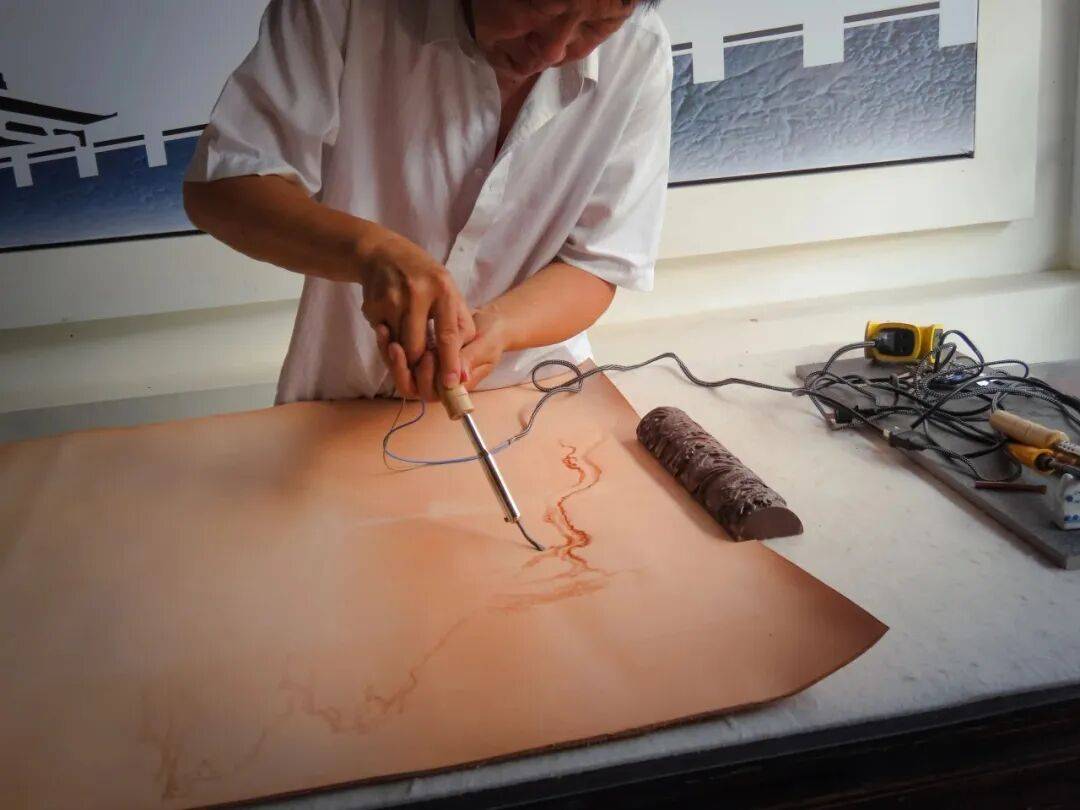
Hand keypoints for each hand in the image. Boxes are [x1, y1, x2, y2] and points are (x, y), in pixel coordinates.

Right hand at [359, 232, 474, 386]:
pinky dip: (387, 334)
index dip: (450, 362)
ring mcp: (391, 299)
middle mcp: (417, 293)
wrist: (382, 253)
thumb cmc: (423, 276)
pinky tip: (390, 315)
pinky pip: (382, 336)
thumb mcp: (449, 291)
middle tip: (422, 365)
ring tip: (405, 335)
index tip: (452, 383)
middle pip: (417, 348)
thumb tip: (464, 368)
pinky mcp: (372, 305)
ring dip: (402, 351)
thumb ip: (460, 326)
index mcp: (443, 289)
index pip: (448, 334)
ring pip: (397, 347)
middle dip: (419, 364)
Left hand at [375, 308, 509, 400]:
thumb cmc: (492, 337)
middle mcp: (438, 381)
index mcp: (455, 386)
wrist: (488, 323)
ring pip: (401, 373)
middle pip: (411, 387)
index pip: (433, 392)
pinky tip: (384, 328)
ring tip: (387, 335)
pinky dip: (388, 344)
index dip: (424, 379)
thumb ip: (470, 360)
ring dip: (391, 357)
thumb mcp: (485, 346)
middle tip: (399, 346)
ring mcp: (427, 369)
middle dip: (402, 369)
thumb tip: (458, 377)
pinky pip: (398, 357)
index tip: (426, 356)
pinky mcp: (418, 355)